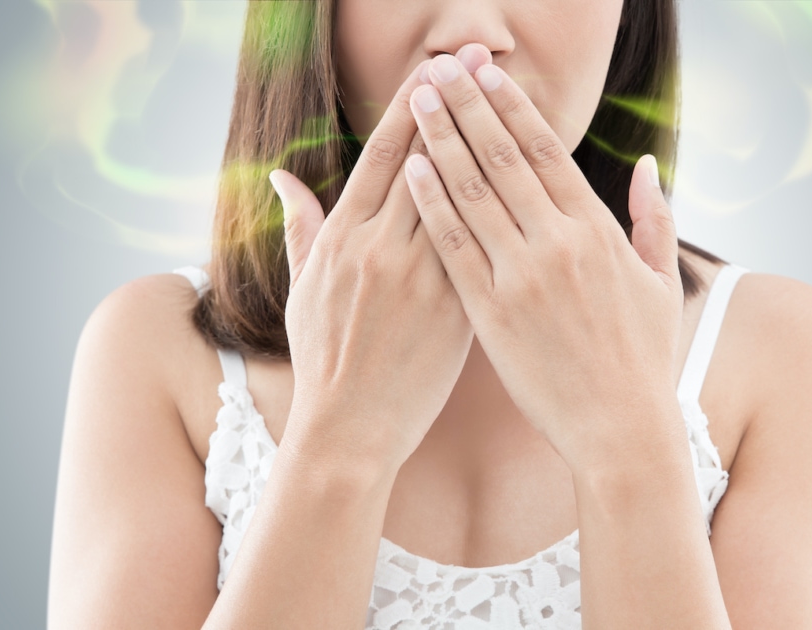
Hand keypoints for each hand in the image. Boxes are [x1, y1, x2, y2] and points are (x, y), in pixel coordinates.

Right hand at [271, 60, 473, 474]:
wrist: (350, 430)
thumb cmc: (323, 358)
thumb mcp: (299, 288)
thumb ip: (298, 226)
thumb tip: (281, 176)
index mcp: (343, 239)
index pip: (385, 156)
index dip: (412, 107)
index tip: (435, 68)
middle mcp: (383, 250)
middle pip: (430, 162)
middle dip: (458, 105)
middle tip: (480, 58)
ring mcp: (423, 280)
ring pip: (465, 198)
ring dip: (490, 145)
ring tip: (512, 102)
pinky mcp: (458, 311)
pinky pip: (488, 250)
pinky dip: (507, 212)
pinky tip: (530, 179)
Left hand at [403, 55, 684, 472]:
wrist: (619, 429)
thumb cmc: (643, 358)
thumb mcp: (660, 283)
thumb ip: (654, 219)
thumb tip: (646, 165)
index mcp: (597, 232)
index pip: (547, 152)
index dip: (513, 107)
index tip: (487, 73)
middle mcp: (557, 244)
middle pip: (503, 159)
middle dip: (469, 107)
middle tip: (440, 68)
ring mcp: (521, 277)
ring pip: (473, 193)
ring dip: (442, 141)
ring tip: (418, 101)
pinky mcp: (490, 313)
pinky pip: (455, 247)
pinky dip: (432, 204)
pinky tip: (412, 171)